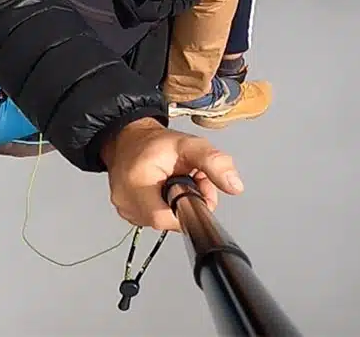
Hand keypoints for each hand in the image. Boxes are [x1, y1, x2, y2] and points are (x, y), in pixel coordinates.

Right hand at [100, 117, 243, 231]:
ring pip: (164, 222)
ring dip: (176, 206)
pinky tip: (164, 190)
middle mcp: (126, 201)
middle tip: (189, 180)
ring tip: (175, 182)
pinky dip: (164, 208)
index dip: (190, 204)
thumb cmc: (154, 142)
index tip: (196, 185)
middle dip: (186, 204)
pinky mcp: (126, 213)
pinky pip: (153, 219)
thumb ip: (213, 162)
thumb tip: (234, 185)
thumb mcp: (188, 144)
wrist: (127, 137)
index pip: (171, 217)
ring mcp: (124, 210)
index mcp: (137, 183)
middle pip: (170, 221)